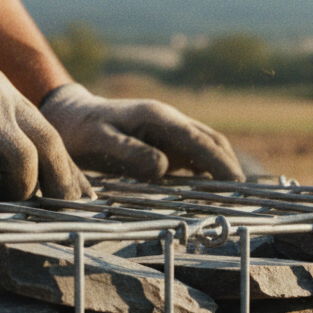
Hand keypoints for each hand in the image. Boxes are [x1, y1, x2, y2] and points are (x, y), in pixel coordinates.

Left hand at [40, 84, 244, 181]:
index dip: (220, 162)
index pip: (199, 140)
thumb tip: (162, 168)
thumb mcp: (100, 140)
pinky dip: (206, 170)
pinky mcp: (164, 142)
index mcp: (158, 117)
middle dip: (228, 165)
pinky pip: (192, 155)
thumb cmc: (82, 130)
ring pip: (205, 146)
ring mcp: (168, 131)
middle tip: (242, 196)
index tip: (236, 184)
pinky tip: (209, 190)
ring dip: (220, 166)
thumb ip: (129, 152)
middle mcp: (169, 121)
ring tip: (232, 195)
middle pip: (211, 140)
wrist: (70, 116)